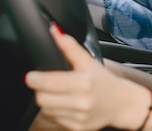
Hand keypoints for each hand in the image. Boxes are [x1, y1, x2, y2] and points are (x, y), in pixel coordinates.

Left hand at [25, 24, 151, 130]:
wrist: (121, 104)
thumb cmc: (104, 81)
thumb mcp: (88, 61)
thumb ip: (69, 46)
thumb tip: (54, 31)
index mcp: (84, 82)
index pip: (49, 83)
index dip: (35, 79)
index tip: (31, 76)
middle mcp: (81, 102)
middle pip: (43, 99)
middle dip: (40, 90)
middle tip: (44, 84)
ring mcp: (78, 117)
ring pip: (46, 111)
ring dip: (47, 102)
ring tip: (56, 94)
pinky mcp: (76, 128)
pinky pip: (54, 120)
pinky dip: (55, 112)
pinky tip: (64, 104)